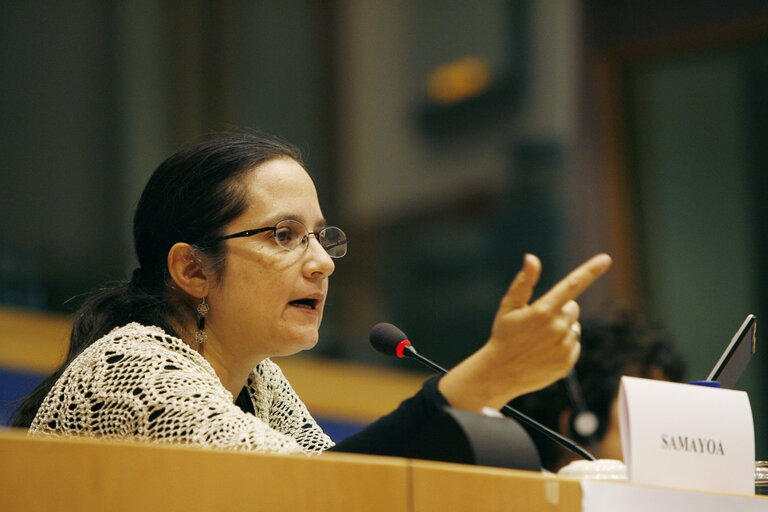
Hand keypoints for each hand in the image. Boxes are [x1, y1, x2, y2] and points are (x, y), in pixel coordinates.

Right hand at [438, 253, 611, 411]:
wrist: (500, 373)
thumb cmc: (503, 335)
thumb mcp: (508, 306)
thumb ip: (524, 282)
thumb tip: (532, 258)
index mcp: (543, 311)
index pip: (572, 285)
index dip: (590, 271)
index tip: (606, 259)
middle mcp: (557, 328)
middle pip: (573, 307)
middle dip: (560, 310)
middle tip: (538, 322)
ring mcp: (564, 347)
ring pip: (574, 326)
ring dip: (562, 329)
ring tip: (539, 340)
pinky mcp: (568, 363)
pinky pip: (575, 344)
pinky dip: (564, 345)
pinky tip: (545, 352)